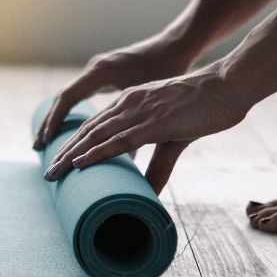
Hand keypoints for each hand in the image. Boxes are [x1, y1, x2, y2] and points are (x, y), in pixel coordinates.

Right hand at [33, 34, 194, 149]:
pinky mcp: (103, 75)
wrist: (176, 45)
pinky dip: (70, 112)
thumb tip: (127, 162)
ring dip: (57, 119)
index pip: (68, 97)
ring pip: (70, 97)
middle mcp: (95, 69)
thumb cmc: (169, 69)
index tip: (47, 141)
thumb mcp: (152, 100)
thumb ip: (138, 125)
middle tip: (36, 148)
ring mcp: (97, 70)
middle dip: (49, 124)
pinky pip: (79, 95)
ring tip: (43, 143)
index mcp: (102, 72)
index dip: (56, 121)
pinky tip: (66, 128)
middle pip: (63, 99)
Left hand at [43, 64, 249, 193]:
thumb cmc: (205, 108)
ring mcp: (140, 111)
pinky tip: (80, 162)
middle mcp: (129, 104)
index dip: (74, 143)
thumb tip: (149, 190)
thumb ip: (159, 164)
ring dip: (72, 155)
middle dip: (65, 152)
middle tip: (47, 173)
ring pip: (96, 135)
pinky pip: (119, 140)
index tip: (58, 161)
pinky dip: (96, 152)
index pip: (94, 124)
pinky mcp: (155, 122)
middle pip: (88, 130)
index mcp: (131, 102)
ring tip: (54, 172)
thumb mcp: (174, 136)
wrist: (229, 86)